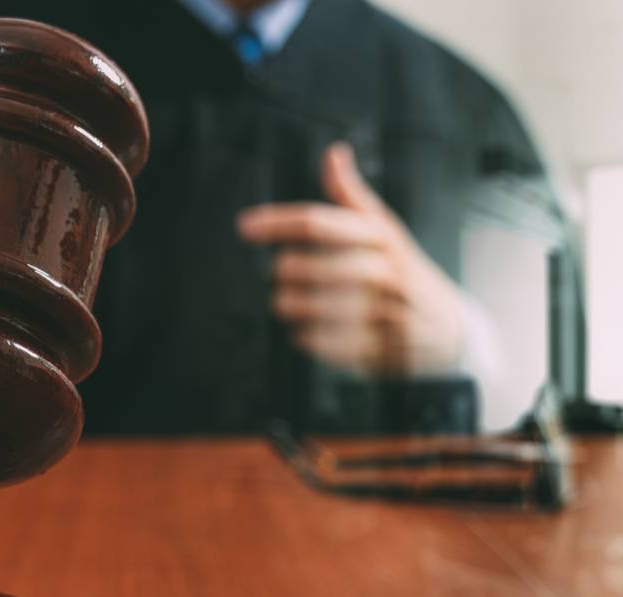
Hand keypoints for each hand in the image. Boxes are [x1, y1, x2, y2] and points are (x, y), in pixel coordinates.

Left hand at [237, 143, 463, 375]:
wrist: (450, 328)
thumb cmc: (401, 271)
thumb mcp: (383, 230)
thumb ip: (352, 196)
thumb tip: (334, 153)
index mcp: (381, 236)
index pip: (319, 222)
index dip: (277, 222)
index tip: (244, 226)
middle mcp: (387, 270)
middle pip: (317, 267)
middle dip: (287, 271)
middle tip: (276, 274)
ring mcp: (389, 310)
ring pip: (322, 307)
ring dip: (293, 306)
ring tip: (283, 304)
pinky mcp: (386, 346)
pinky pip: (335, 343)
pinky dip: (310, 339)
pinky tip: (302, 333)